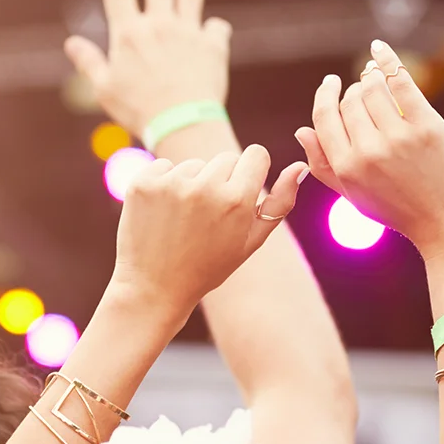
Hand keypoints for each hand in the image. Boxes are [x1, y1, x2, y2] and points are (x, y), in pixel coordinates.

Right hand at [64, 0, 230, 140]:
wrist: (183, 122)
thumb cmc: (139, 110)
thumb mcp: (105, 89)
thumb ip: (89, 62)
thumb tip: (71, 43)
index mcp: (129, 33)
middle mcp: (159, 25)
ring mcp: (188, 32)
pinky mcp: (213, 46)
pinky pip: (217, 27)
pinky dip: (214, 29)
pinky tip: (213, 33)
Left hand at [107, 146, 305, 319]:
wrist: (154, 288)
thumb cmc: (208, 266)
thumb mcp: (251, 241)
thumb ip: (280, 203)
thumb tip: (299, 167)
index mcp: (237, 200)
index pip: (256, 154)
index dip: (251, 172)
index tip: (241, 191)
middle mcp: (205, 187)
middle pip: (226, 158)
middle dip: (222, 181)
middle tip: (209, 217)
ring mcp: (171, 184)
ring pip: (194, 164)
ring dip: (192, 184)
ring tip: (184, 220)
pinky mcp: (143, 184)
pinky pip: (164, 167)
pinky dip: (164, 185)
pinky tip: (163, 214)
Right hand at [297, 41, 443, 258]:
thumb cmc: (403, 213)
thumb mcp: (356, 197)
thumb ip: (325, 166)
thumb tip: (302, 131)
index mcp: (346, 169)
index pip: (324, 118)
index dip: (326, 96)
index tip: (331, 83)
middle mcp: (368, 151)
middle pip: (350, 101)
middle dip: (355, 90)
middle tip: (365, 89)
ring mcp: (398, 137)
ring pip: (372, 87)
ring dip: (372, 77)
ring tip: (376, 76)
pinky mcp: (427, 126)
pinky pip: (400, 81)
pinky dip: (388, 60)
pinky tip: (379, 49)